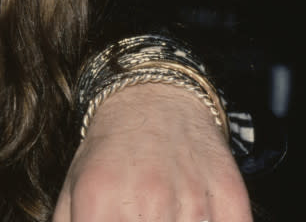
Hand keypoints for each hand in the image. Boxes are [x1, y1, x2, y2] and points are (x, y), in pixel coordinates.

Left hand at [52, 83, 250, 220]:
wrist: (154, 97)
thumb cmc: (110, 150)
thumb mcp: (74, 186)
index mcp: (100, 199)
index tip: (114, 221)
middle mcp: (147, 200)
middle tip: (137, 214)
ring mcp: (192, 200)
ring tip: (163, 211)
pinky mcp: (231, 198)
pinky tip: (193, 214)